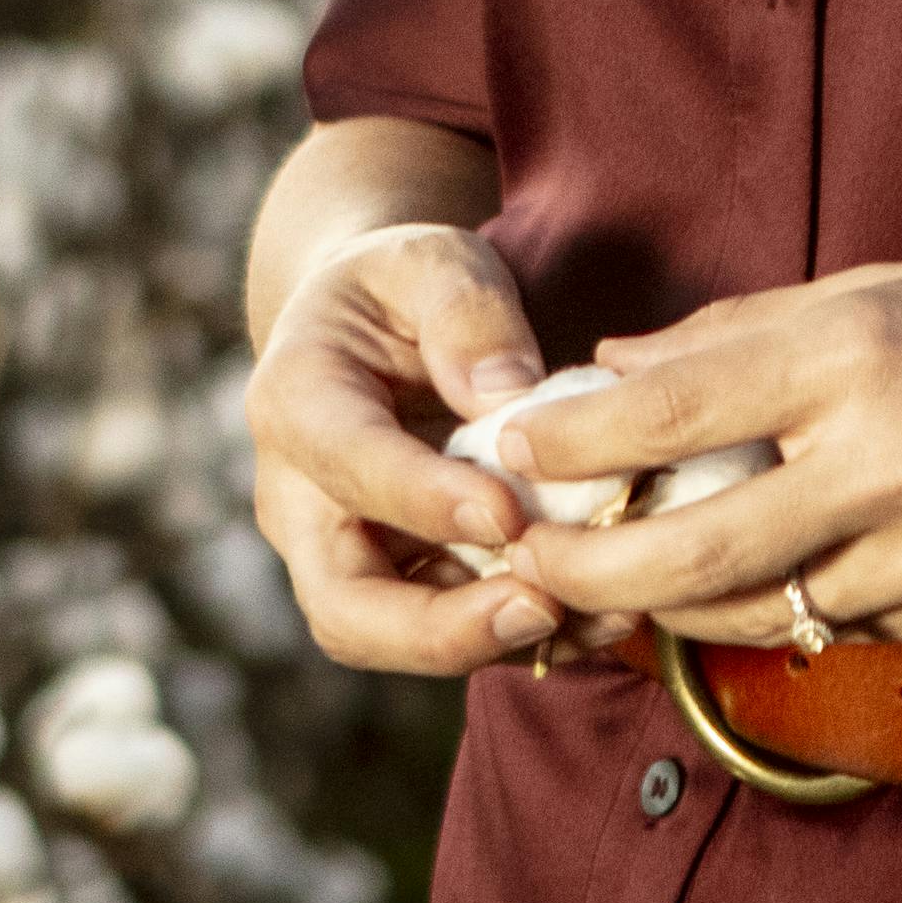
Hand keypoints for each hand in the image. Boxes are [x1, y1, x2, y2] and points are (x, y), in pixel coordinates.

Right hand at [242, 219, 574, 677]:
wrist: (373, 326)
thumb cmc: (405, 287)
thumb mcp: (432, 260)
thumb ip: (465, 315)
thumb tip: (510, 399)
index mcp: (296, 400)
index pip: (347, 466)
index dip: (422, 501)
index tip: (509, 513)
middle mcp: (301, 500)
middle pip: (344, 606)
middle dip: (439, 630)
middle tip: (541, 608)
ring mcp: (345, 554)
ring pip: (395, 640)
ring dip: (495, 643)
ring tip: (599, 615)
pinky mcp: (398, 585)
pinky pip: (449, 634)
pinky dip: (525, 637)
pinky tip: (605, 614)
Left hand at [487, 248, 901, 647]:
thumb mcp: (891, 284)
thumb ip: (748, 334)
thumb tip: (618, 368)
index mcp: (859, 353)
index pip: (673, 409)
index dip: (572, 440)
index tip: (510, 446)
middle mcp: (888, 460)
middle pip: (692, 555)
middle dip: (587, 573)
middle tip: (527, 562)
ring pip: (759, 614)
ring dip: (675, 606)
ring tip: (617, 581)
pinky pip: (843, 627)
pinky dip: (788, 608)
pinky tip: (759, 580)